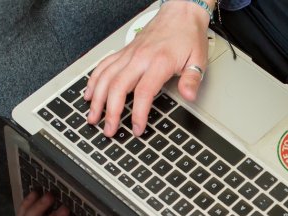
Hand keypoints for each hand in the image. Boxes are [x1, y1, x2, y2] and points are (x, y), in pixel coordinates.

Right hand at [84, 2, 210, 136]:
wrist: (180, 13)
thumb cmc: (188, 36)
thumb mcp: (198, 59)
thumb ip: (192, 80)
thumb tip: (189, 96)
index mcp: (158, 62)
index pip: (143, 92)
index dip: (138, 113)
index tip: (136, 128)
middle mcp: (139, 58)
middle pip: (117, 87)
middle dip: (110, 111)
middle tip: (109, 130)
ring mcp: (129, 54)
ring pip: (105, 77)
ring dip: (97, 99)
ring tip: (93, 117)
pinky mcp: (124, 52)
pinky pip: (103, 65)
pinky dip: (93, 80)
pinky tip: (89, 94)